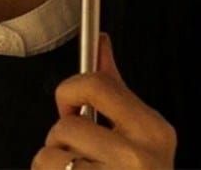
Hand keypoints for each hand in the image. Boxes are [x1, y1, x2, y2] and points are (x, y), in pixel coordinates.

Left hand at [31, 33, 175, 168]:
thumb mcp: (139, 134)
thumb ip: (115, 89)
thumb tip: (101, 43)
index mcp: (153, 130)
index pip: (94, 84)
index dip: (69, 92)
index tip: (70, 108)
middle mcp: (138, 157)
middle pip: (64, 125)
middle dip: (61, 140)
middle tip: (81, 157)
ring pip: (48, 156)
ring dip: (52, 167)